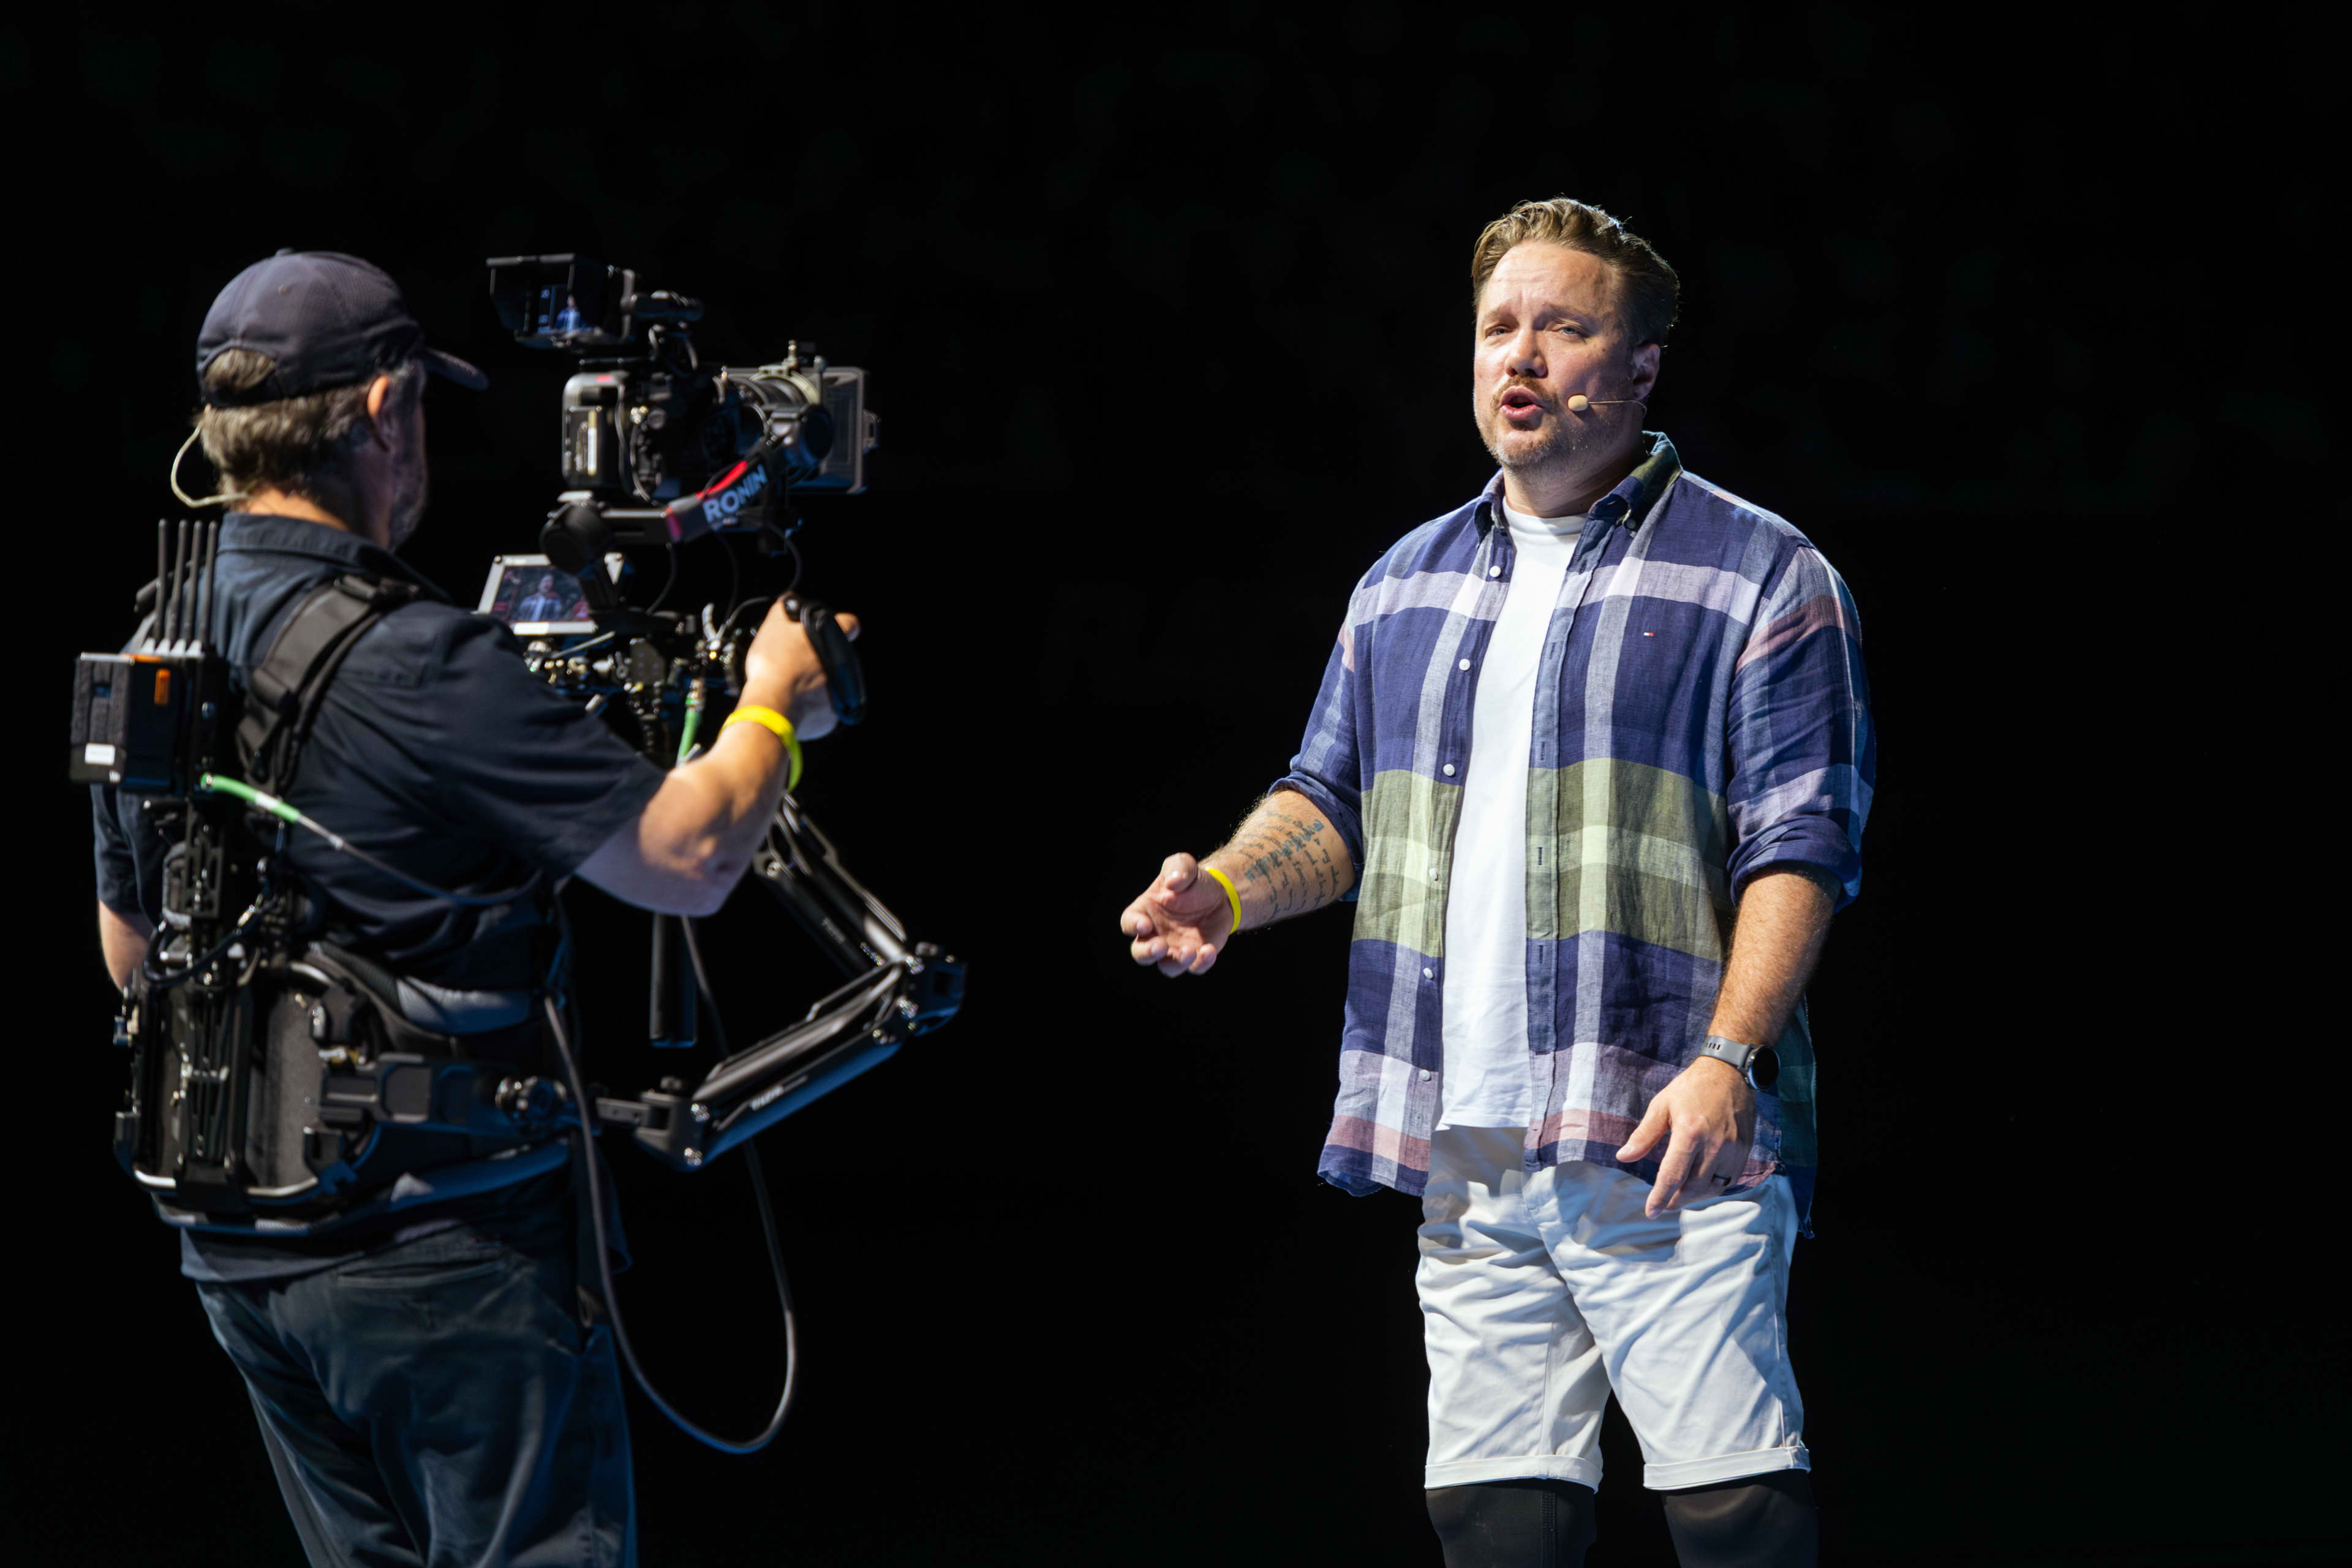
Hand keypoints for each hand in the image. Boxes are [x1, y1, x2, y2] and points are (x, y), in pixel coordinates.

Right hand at [743, 599, 859, 740]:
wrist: (770, 704)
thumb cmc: (774, 663)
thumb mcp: (773, 626)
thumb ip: (784, 608)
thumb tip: (789, 600)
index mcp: (833, 641)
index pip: (850, 624)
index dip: (841, 624)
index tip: (831, 628)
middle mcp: (843, 668)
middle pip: (835, 658)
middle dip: (819, 659)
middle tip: (795, 661)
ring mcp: (838, 695)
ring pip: (828, 685)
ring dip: (814, 684)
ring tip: (791, 684)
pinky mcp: (830, 718)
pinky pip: (820, 709)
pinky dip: (809, 706)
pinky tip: (793, 702)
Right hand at [1119, 854, 1234, 976]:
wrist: (1220, 895)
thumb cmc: (1192, 881)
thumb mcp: (1184, 865)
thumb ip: (1177, 868)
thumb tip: (1172, 884)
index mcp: (1144, 912)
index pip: (1129, 922)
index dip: (1133, 926)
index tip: (1145, 925)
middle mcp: (1155, 934)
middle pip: (1140, 953)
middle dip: (1148, 953)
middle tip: (1161, 946)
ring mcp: (1175, 948)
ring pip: (1167, 967)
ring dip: (1176, 963)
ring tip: (1189, 951)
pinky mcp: (1195, 956)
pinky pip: (1195, 967)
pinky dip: (1201, 963)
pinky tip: (1209, 950)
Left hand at [1614, 1057, 1756, 1216]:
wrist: (1730, 1073)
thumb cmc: (1691, 1088)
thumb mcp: (1662, 1105)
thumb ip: (1644, 1135)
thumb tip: (1623, 1157)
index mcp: (1690, 1132)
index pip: (1673, 1175)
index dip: (1660, 1197)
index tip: (1650, 1211)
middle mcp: (1715, 1145)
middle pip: (1694, 1187)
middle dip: (1676, 1201)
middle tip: (1663, 1205)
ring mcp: (1733, 1149)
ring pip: (1713, 1188)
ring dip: (1694, 1198)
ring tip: (1679, 1198)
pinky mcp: (1744, 1150)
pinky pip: (1729, 1180)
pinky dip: (1713, 1189)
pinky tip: (1700, 1186)